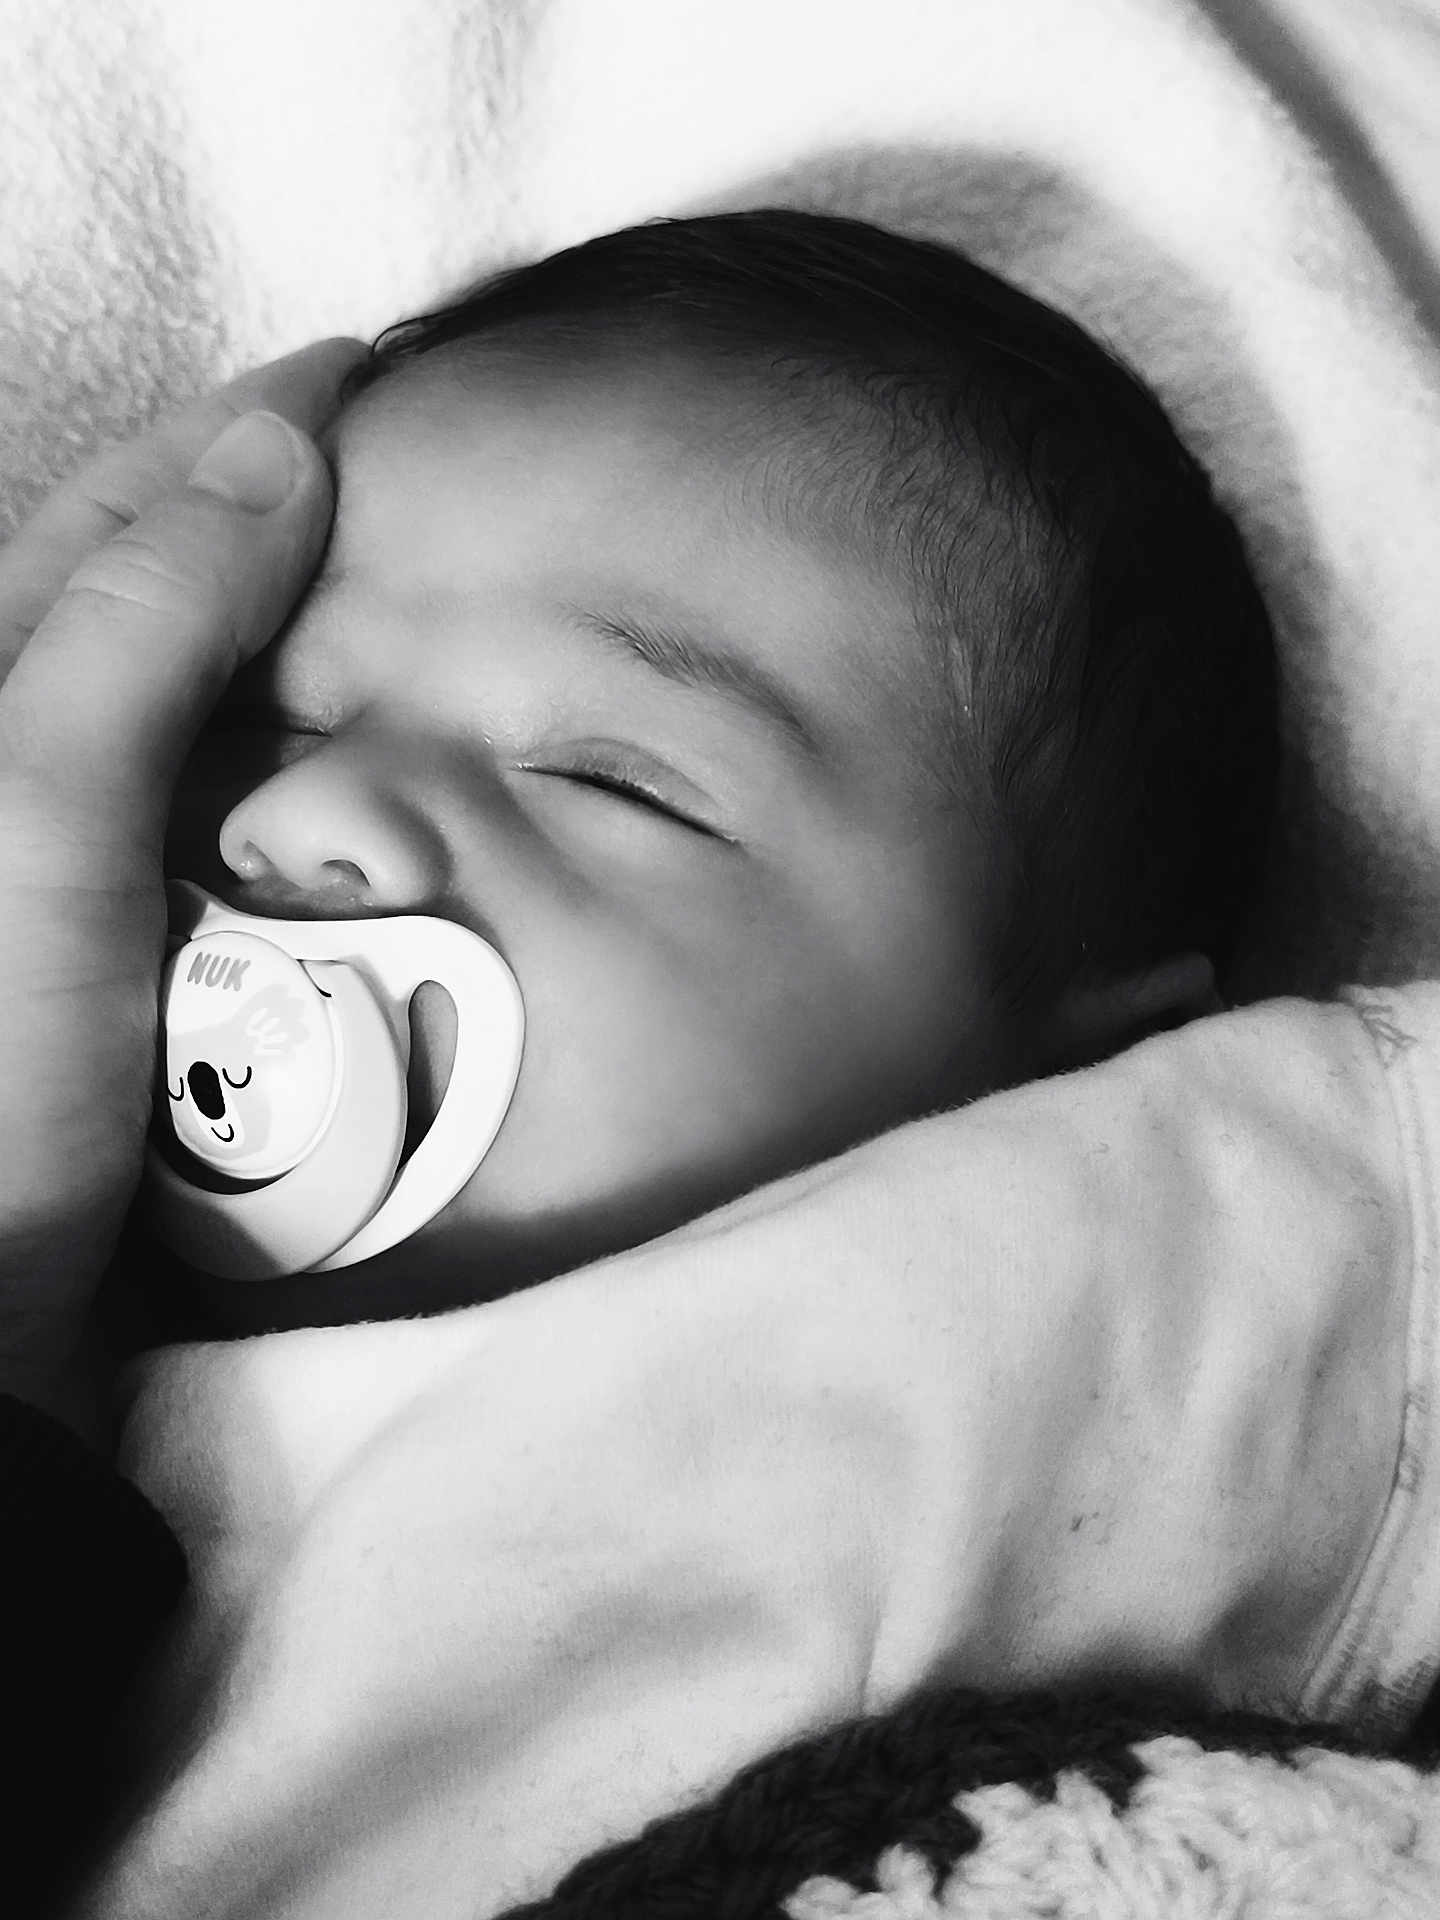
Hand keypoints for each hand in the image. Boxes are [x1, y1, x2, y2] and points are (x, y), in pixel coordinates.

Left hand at [0, 339, 366, 1435]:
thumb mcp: (35, 820)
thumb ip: (140, 629)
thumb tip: (273, 449)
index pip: (117, 513)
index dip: (237, 427)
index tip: (359, 364)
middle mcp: (4, 761)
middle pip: (137, 588)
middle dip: (250, 506)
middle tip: (380, 455)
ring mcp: (49, 861)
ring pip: (175, 704)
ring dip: (270, 635)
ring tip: (377, 577)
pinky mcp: (99, 955)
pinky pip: (206, 817)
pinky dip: (278, 770)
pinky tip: (336, 762)